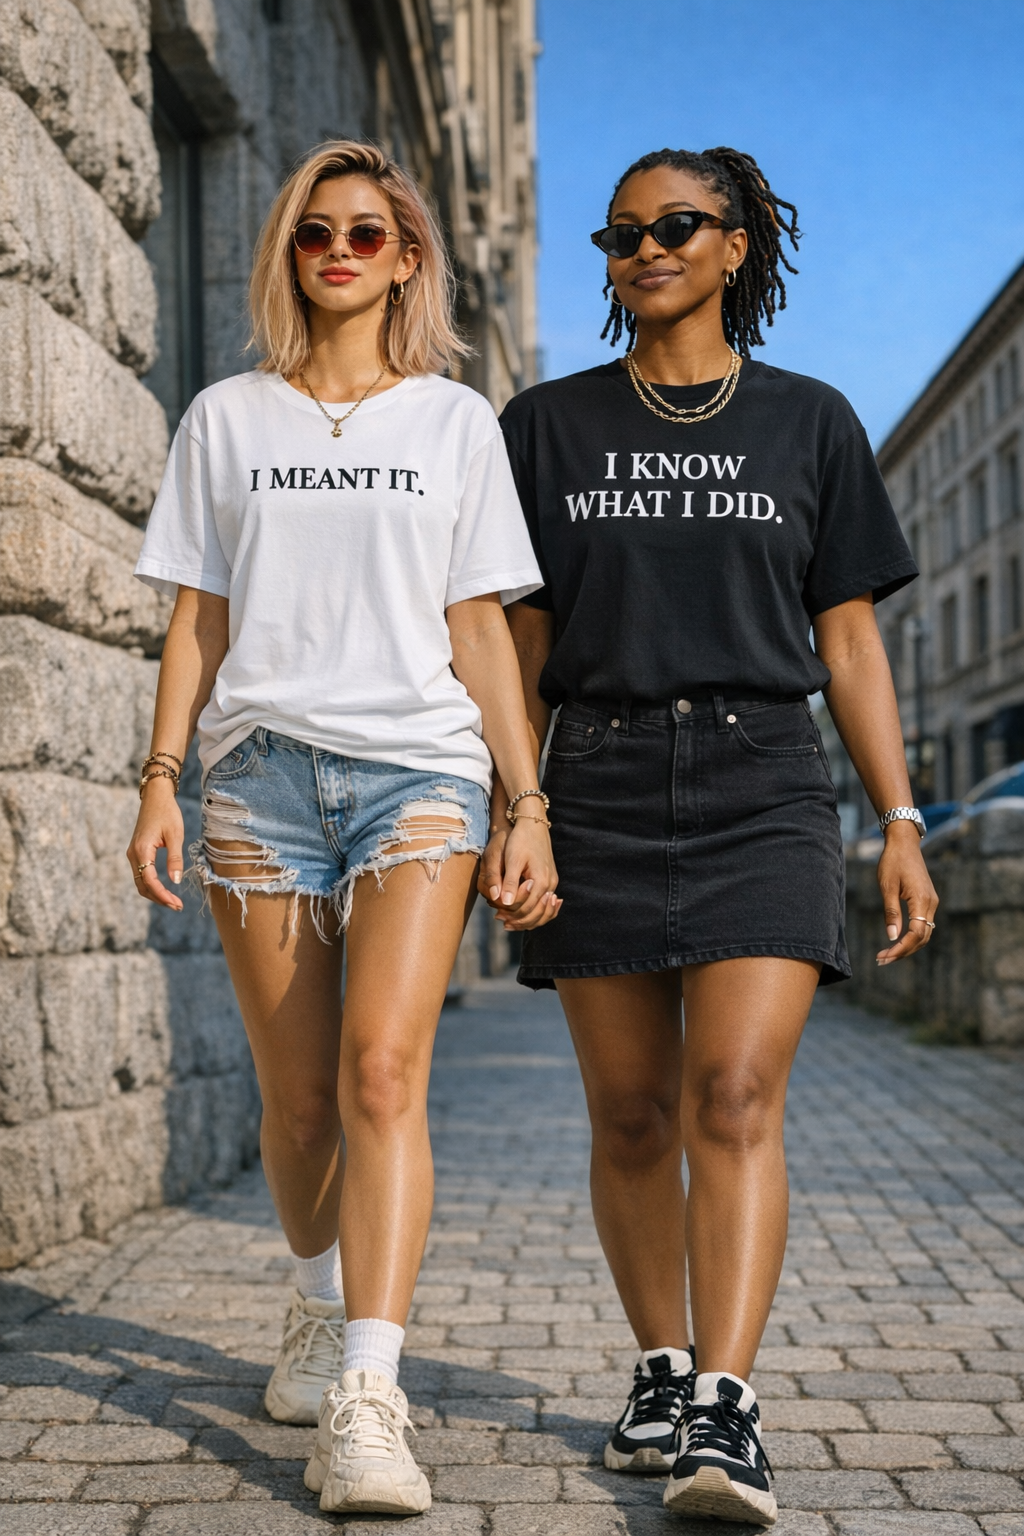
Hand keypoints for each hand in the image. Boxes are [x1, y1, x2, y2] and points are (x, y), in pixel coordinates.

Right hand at [126, 780, 185, 911]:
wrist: (156, 797)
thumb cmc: (167, 813)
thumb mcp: (175, 835)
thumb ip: (175, 858)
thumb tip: (176, 881)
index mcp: (141, 850)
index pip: (150, 881)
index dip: (163, 895)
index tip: (177, 903)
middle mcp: (133, 854)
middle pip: (142, 886)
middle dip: (159, 898)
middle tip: (177, 906)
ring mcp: (133, 854)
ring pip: (140, 882)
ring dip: (155, 894)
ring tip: (173, 901)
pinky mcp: (136, 852)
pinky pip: (141, 874)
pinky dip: (151, 885)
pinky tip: (164, 889)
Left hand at [477, 818, 560, 930]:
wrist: (533, 824)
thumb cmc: (520, 839)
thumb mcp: (512, 859)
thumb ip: (510, 881)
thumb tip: (505, 902)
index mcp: (541, 881)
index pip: (527, 909)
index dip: (511, 915)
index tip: (496, 915)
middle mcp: (550, 885)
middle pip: (536, 914)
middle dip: (518, 920)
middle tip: (500, 920)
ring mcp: (552, 883)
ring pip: (542, 912)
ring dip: (527, 919)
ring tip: (509, 922)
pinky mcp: (550, 880)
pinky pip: (545, 904)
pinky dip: (535, 912)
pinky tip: (524, 915)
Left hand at [875, 821, 937, 964]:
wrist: (904, 843)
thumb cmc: (892, 862)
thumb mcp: (887, 887)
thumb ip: (891, 912)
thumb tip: (892, 936)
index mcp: (922, 900)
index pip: (916, 934)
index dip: (901, 948)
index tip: (885, 956)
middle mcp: (931, 903)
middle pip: (922, 938)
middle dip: (903, 952)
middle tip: (882, 960)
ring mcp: (931, 902)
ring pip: (924, 933)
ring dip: (907, 946)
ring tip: (887, 955)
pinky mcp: (928, 900)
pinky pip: (923, 924)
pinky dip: (911, 936)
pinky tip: (897, 942)